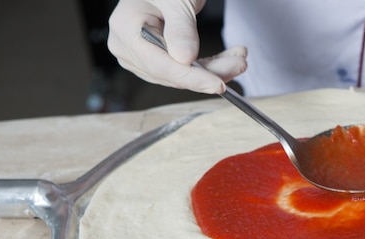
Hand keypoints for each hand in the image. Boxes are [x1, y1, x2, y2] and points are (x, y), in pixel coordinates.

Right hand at [107, 0, 246, 93]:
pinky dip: (209, 65)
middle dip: (210, 72)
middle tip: (239, 64)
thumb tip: (185, 59)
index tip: (218, 84)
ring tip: (238, 59)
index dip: (191, 78)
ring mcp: (142, 56)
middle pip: (173, 73)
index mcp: (125, 30)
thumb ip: (180, 27)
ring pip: (183, 75)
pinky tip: (229, 59)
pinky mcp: (157, 59)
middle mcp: (129, 47)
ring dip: (215, 69)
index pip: (160, 65)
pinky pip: (185, 69)